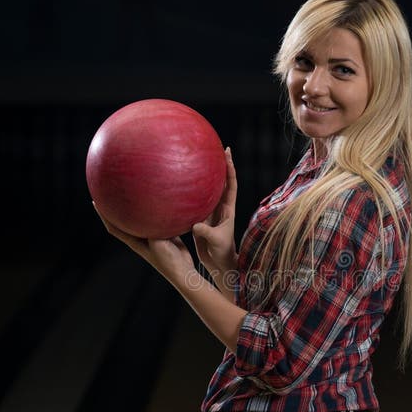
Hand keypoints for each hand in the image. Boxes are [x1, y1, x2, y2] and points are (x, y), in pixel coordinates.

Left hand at [92, 202, 198, 286]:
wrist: (182, 271)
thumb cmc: (167, 259)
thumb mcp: (157, 239)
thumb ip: (152, 225)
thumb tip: (152, 208)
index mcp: (134, 241)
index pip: (113, 227)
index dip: (103, 215)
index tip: (95, 202)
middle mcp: (141, 238)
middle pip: (125, 220)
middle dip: (120, 208)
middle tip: (115, 191)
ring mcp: (153, 237)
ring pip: (143, 219)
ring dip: (140, 209)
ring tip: (138, 193)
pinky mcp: (166, 235)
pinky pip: (160, 221)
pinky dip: (159, 212)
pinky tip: (164, 202)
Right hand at [192, 146, 237, 271]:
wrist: (219, 263)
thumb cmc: (222, 252)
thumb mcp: (216, 241)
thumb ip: (207, 232)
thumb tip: (194, 225)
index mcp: (227, 209)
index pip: (231, 184)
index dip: (230, 169)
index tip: (227, 153)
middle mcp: (220, 208)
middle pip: (221, 182)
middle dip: (219, 165)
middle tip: (214, 147)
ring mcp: (211, 212)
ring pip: (208, 190)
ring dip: (205, 176)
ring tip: (197, 160)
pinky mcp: (201, 219)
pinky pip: (196, 202)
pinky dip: (190, 193)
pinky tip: (180, 186)